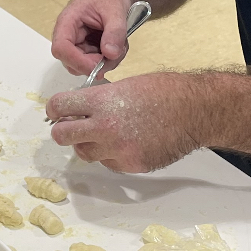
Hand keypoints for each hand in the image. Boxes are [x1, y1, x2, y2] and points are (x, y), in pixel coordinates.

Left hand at [46, 74, 205, 171]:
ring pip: (85, 153)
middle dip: (63, 130)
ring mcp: (118, 149)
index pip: (59, 106)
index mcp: (102, 102)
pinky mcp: (130, 165)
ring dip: (88, 144)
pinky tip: (126, 142)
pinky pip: (109, 162)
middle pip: (62, 136)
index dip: (55, 108)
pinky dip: (111, 154)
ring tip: (104, 134)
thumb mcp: (125, 85)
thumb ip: (100, 98)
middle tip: (71, 126)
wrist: (194, 111)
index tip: (58, 110)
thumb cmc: (165, 92)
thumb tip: (82, 107)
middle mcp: (105, 127)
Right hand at [51, 0, 133, 75]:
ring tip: (120, 45)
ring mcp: (78, 44)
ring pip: (86, 66)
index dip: (77, 61)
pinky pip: (95, 63)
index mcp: (68, 22)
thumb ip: (114, 32)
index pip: (61, 48)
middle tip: (116, 53)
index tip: (98, 65)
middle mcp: (69, 36)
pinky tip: (118, 45)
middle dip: (96, 64)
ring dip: (106, 62)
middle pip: (72, 63)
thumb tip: (111, 54)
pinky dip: (110, 59)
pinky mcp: (87, 49)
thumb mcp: (115, 10)